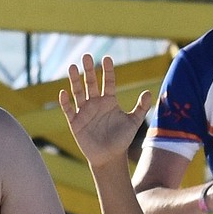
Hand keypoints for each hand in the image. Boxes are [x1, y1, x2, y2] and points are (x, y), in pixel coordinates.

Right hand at [59, 54, 150, 168]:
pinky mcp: (75, 122)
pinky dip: (65, 102)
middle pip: (91, 83)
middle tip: (86, 56)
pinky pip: (68, 109)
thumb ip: (140, 108)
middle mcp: (95, 103)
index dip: (108, 71)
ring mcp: (84, 111)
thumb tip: (148, 92)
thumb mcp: (133, 123)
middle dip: (89, 70)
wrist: (110, 158)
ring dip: (75, 80)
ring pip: (78, 92)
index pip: (108, 82)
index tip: (107, 59)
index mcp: (109, 101)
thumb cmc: (122, 140)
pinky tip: (64, 92)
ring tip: (73, 67)